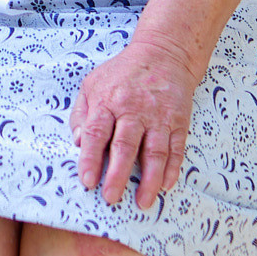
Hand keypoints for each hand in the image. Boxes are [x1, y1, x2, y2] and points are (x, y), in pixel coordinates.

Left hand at [69, 33, 200, 208]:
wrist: (163, 54)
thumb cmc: (122, 74)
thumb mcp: (92, 85)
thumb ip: (81, 114)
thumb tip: (78, 143)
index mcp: (107, 101)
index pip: (96, 133)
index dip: (91, 158)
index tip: (88, 181)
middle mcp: (133, 109)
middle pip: (124, 145)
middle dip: (117, 175)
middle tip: (111, 198)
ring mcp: (158, 116)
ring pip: (154, 152)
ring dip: (148, 179)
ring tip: (142, 201)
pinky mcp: (178, 120)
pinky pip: (176, 148)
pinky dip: (172, 169)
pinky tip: (165, 185)